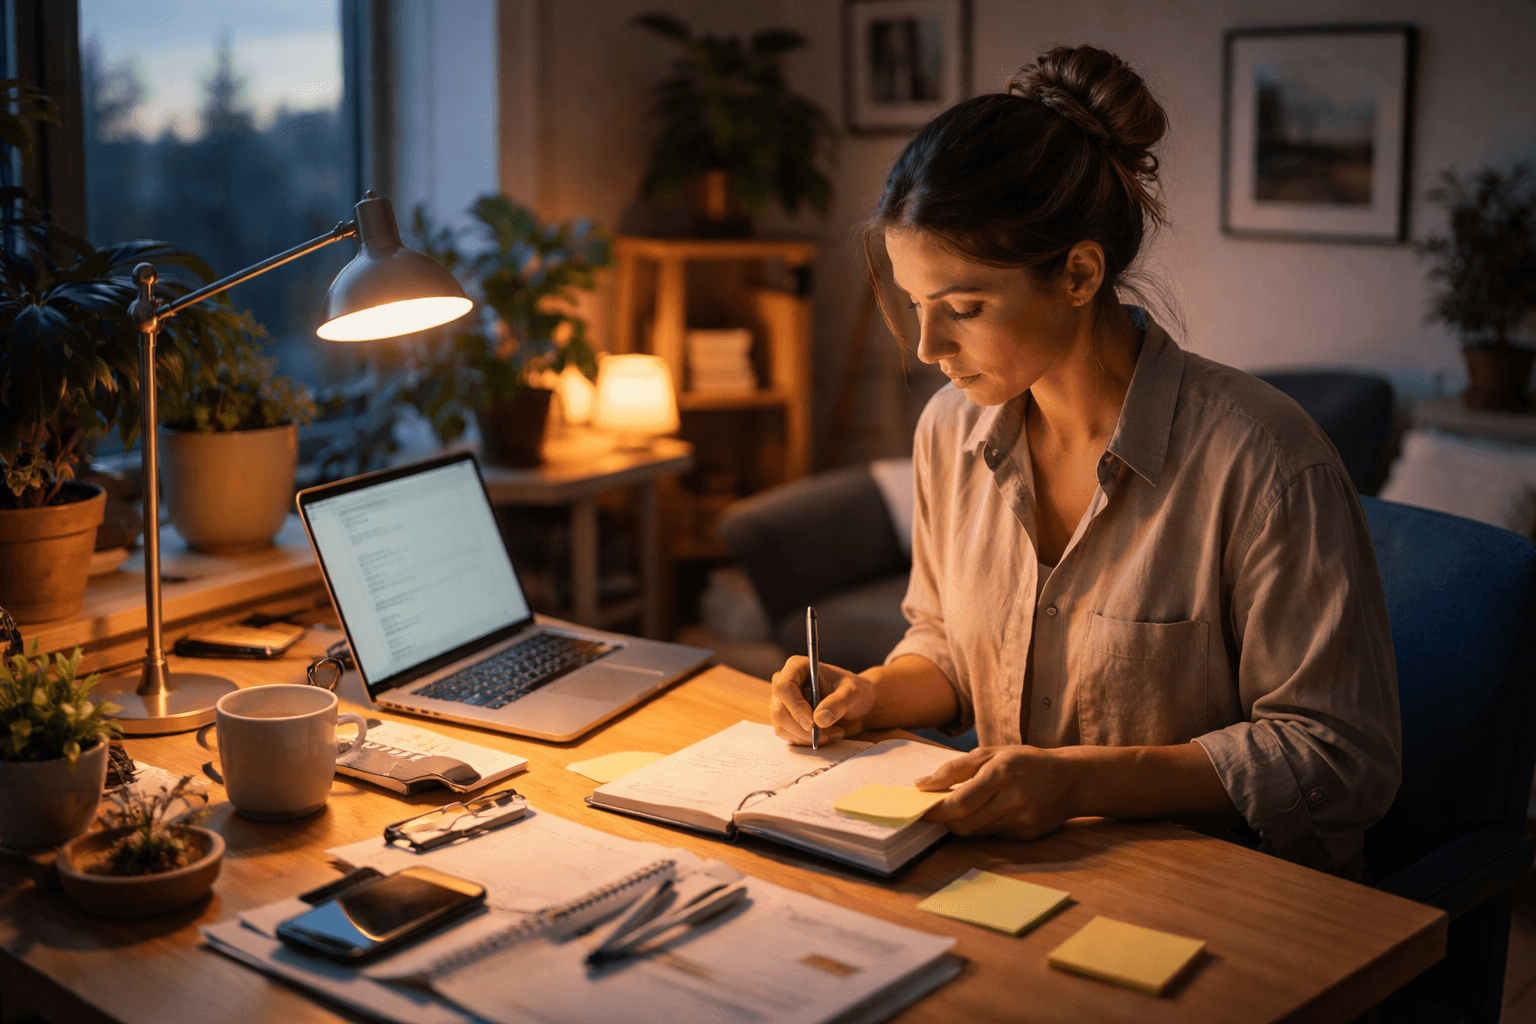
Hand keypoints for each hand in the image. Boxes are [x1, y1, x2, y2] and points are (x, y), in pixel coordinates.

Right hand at [768, 656, 875, 745]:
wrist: (855, 705)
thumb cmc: (852, 691)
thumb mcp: (853, 693)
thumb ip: (838, 703)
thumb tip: (819, 719)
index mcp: (797, 667)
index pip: (784, 687)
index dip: (795, 706)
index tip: (812, 723)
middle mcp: (785, 683)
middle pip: (779, 710)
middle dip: (802, 728)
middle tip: (827, 733)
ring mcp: (782, 703)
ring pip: (782, 726)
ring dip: (807, 737)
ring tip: (833, 733)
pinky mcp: (785, 720)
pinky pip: (788, 736)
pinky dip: (807, 741)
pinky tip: (826, 735)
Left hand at [916, 745, 1085, 840]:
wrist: (1072, 779)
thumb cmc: (1028, 762)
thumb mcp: (992, 753)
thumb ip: (955, 768)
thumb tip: (922, 785)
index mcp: (1001, 774)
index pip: (959, 803)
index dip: (935, 811)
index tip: (919, 810)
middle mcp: (1012, 800)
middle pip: (964, 824)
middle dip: (946, 820)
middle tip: (939, 809)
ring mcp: (1022, 821)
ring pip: (976, 832)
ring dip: (965, 822)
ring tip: (969, 805)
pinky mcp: (1027, 836)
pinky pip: (993, 836)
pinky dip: (985, 826)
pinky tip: (995, 811)